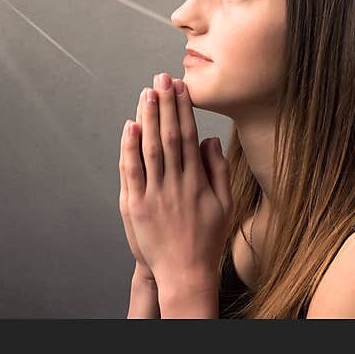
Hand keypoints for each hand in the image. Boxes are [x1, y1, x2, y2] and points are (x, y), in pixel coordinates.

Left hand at [119, 72, 233, 291]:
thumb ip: (218, 170)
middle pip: (167, 136)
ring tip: (146, 92)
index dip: (183, 109)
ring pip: (148, 149)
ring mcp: (152, 195)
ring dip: (146, 118)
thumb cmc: (207, 240)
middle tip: (161, 78)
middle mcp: (174, 184)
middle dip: (164, 105)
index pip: (188, 136)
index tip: (180, 87)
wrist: (185, 275)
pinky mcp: (135, 206)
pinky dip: (129, 147)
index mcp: (196, 182)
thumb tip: (210, 139)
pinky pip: (131, 171)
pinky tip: (130, 127)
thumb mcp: (225, 205)